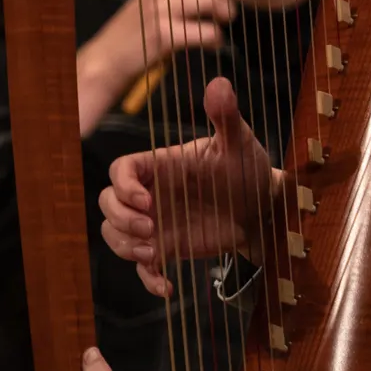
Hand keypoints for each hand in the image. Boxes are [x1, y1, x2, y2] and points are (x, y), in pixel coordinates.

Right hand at [75, 0, 256, 134]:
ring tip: (221, 24)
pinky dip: (215, 40)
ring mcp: (163, 7)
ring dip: (226, 15)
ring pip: (213, 1)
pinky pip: (206, 32)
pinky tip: (211, 43)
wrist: (111, 54)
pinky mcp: (163, 33)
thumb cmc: (147, 23)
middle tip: (238, 2)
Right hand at [100, 77, 282, 295]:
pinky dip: (148, 280)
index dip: (122, 186)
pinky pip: (141, 267)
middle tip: (150, 230)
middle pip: (107, 203)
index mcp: (161, 165)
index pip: (121, 170)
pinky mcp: (166, 248)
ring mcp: (156, 222)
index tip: (146, 201)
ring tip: (155, 254)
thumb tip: (220, 84)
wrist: (263, 208)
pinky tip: (168, 286)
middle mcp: (151, 193)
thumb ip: (226, 116)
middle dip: (119, 219)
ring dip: (126, 248)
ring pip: (115, 235)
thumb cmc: (247, 168)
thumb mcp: (239, 142)